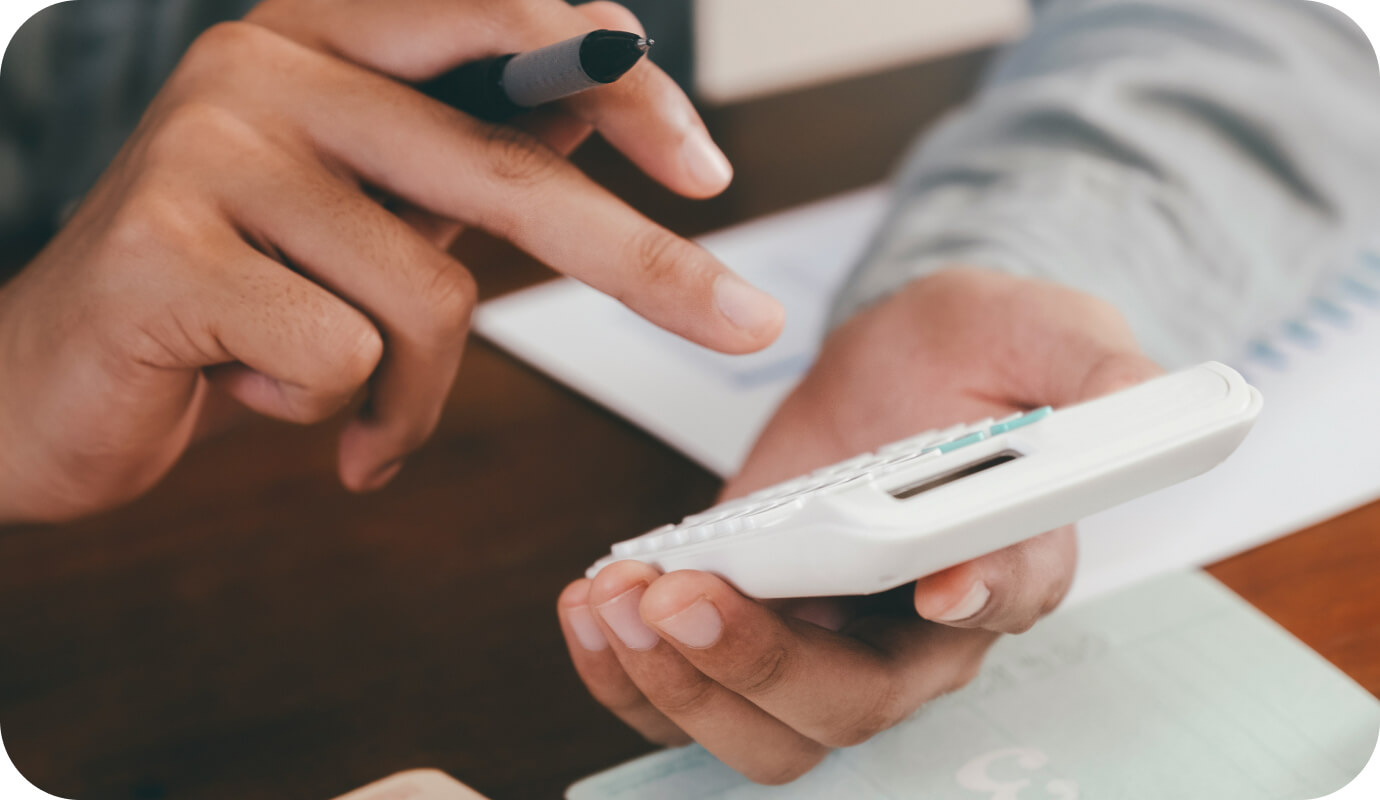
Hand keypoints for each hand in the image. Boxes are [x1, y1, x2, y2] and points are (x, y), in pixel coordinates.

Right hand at [0, 0, 782, 523]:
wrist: (46, 376)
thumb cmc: (231, 290)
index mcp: (326, 33)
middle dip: (643, 266)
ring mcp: (208, 148)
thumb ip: (467, 149)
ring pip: (424, 297)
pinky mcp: (165, 250)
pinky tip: (262, 400)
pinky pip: (341, 361)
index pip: (513, 29)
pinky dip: (338, 416)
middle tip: (747, 325)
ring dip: (412, 390)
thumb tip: (609, 97)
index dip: (628, 92)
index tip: (704, 171)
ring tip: (350, 407)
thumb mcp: (364, 205)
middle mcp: (264, 62)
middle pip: (507, 170)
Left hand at [558, 269, 1161, 783]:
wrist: (892, 366)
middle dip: (758, 664)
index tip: (933, 586)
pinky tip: (593, 604)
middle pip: (851, 706)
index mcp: (1010, 558)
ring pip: (762, 730)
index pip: (1000, 604)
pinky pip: (687, 695)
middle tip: (682, 593)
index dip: (969, 603)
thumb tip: (1125, 405)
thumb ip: (1092, 364)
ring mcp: (827, 640)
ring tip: (614, 602)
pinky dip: (628, 675)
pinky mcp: (751, 625)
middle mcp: (918, 631)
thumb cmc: (971, 352)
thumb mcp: (1037, 326)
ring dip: (677, 683)